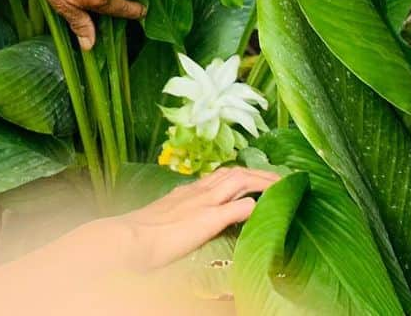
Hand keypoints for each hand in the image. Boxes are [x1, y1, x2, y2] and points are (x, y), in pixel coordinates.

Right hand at [63, 167, 278, 273]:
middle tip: (281, 178)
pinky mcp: (206, 218)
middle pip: (235, 173)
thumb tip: (195, 221)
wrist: (130, 238)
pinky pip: (235, 206)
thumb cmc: (143, 235)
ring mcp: (202, 203)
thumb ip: (183, 216)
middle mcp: (198, 191)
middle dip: (259, 173)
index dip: (242, 175)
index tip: (260, 179)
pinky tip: (265, 206)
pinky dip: (252, 202)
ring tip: (281, 185)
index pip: (221, 175)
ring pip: (238, 181)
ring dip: (261, 180)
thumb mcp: (166, 220)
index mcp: (189, 191)